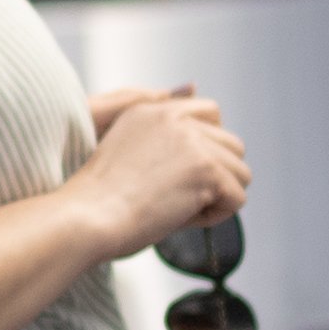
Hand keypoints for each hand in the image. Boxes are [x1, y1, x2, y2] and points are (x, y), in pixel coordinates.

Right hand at [77, 87, 250, 258]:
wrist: (87, 216)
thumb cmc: (98, 198)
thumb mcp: (127, 148)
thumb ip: (161, 135)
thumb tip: (196, 112)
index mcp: (153, 111)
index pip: (210, 112)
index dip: (208, 148)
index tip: (186, 174)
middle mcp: (176, 118)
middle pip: (233, 144)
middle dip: (216, 176)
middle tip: (178, 197)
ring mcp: (194, 142)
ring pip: (241, 173)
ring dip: (217, 197)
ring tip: (179, 208)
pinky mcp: (206, 169)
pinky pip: (237, 199)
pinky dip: (215, 217)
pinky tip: (182, 218)